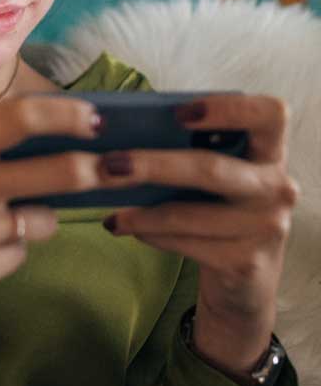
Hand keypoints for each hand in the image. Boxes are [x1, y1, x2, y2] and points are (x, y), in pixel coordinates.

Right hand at [0, 94, 114, 344]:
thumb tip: (42, 120)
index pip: (22, 117)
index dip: (67, 115)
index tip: (97, 119)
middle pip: (59, 171)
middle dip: (96, 169)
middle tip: (117, 168)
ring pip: (44, 219)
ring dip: (34, 217)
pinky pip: (21, 252)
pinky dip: (8, 249)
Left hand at [98, 94, 299, 377]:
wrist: (246, 276)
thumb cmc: (218, 209)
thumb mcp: (216, 177)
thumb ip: (190, 150)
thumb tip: (119, 134)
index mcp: (270, 152)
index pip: (269, 114)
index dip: (226, 109)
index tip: (179, 113)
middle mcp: (277, 187)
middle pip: (210, 168)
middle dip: (153, 165)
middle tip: (109, 164)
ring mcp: (266, 227)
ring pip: (187, 213)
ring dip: (139, 212)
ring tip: (108, 210)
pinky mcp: (247, 262)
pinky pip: (182, 243)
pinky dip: (148, 234)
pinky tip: (127, 228)